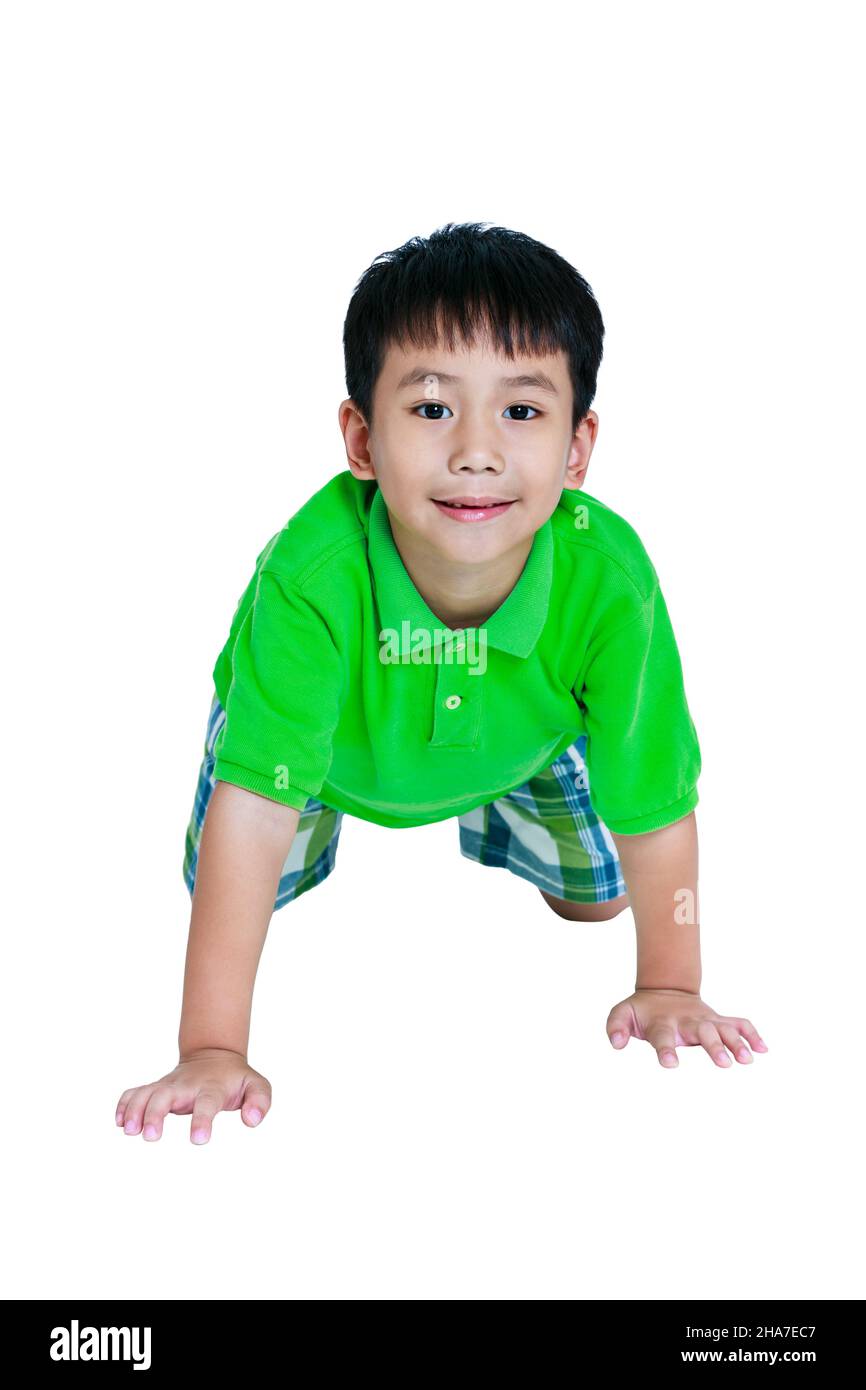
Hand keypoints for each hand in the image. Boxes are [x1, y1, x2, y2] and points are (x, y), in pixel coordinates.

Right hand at [115, 1048, 271, 1142]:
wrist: (215, 1056)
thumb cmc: (236, 1079)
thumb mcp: (257, 1086)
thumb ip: (260, 1101)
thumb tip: (252, 1120)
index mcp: (212, 1087)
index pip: (207, 1102)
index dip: (202, 1120)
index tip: (198, 1140)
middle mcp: (186, 1085)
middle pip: (165, 1095)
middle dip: (156, 1114)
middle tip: (151, 1136)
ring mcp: (168, 1085)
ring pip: (145, 1093)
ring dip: (135, 1110)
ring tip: (129, 1130)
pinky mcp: (155, 1088)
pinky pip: (134, 1092)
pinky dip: (124, 1104)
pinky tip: (119, 1122)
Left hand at [606, 990, 768, 1067]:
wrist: (665, 990)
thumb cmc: (642, 1011)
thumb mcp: (622, 1014)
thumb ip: (616, 1027)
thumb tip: (616, 1043)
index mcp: (662, 1023)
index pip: (663, 1036)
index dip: (666, 1050)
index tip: (670, 1064)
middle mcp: (687, 1021)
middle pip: (703, 1032)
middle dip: (713, 1047)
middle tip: (724, 1064)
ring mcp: (705, 1020)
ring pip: (725, 1029)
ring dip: (737, 1043)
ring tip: (747, 1060)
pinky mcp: (718, 1020)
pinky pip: (739, 1024)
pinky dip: (752, 1034)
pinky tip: (763, 1049)